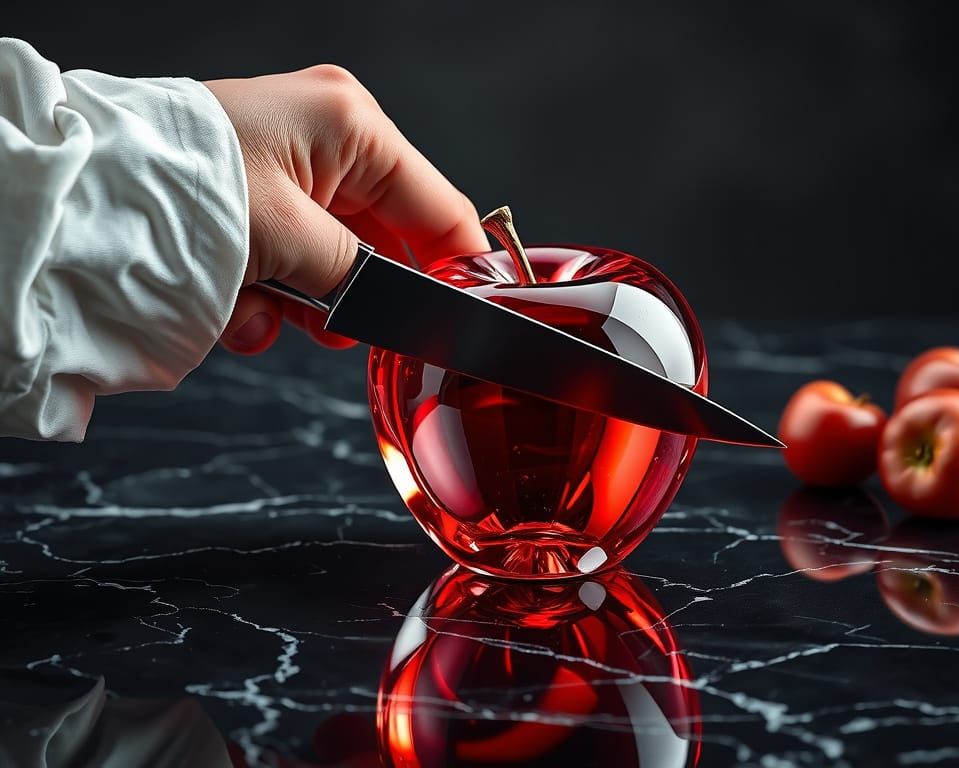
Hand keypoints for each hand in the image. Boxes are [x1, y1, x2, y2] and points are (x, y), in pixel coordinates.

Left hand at [204, 66, 487, 353]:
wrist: (82, 203)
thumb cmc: (186, 193)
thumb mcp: (293, 238)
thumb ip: (363, 276)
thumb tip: (401, 307)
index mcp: (350, 125)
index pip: (438, 206)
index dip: (456, 267)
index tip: (463, 318)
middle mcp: (326, 140)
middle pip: (383, 237)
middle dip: (356, 291)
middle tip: (342, 328)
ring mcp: (288, 172)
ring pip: (332, 260)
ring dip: (305, 303)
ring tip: (268, 315)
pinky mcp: (256, 204)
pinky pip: (289, 263)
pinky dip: (269, 298)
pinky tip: (238, 310)